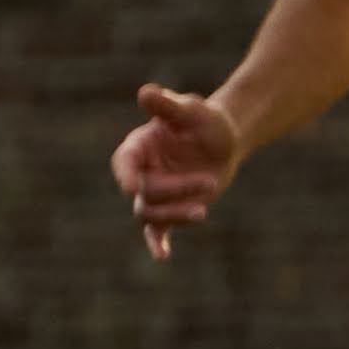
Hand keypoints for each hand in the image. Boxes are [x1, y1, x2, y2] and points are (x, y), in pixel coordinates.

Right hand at [113, 84, 241, 259]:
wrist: (224, 140)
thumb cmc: (205, 121)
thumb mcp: (191, 110)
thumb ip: (168, 105)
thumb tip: (146, 92)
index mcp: (138, 147)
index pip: (124, 164)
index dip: (126, 176)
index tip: (133, 186)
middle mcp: (141, 173)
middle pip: (145, 192)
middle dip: (176, 190)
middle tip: (211, 181)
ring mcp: (154, 193)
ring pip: (151, 214)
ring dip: (175, 214)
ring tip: (203, 211)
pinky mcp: (169, 209)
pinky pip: (157, 230)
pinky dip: (157, 243)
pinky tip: (162, 256)